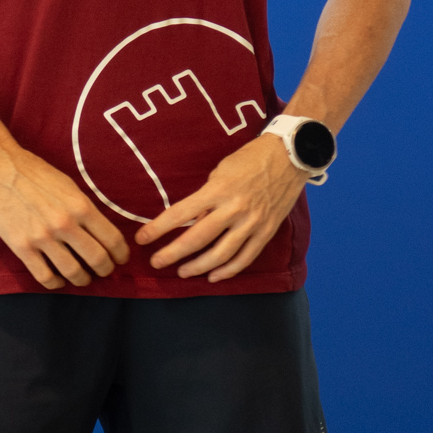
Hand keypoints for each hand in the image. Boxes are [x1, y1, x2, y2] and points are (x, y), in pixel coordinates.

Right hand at [0, 145, 129, 290]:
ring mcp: (43, 237)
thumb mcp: (69, 185)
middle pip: (97, 259)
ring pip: (73, 271)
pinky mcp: (22, 246)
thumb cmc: (35, 173)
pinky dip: (56, 283)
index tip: (120, 259)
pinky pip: (44, 276)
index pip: (112, 239)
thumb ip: (84, 208)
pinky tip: (58, 279)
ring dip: (82, 279)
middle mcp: (65, 223)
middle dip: (105, 269)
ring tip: (82, 278)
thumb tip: (100, 230)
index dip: (120, 254)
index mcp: (81, 206)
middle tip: (104, 271)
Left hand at [135, 133, 306, 281]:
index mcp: (218, 190)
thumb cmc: (250, 158)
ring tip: (182, 272)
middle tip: (157, 262)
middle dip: (172, 254)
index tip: (142, 239)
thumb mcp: (221, 170)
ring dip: (198, 267)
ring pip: (221, 254)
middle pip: (197, 239)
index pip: (180, 213)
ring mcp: (252, 223)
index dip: (158, 228)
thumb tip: (190, 219)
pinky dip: (228, 270)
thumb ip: (206, 196)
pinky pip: (246, 257)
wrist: (290, 156)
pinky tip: (213, 276)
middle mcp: (234, 209)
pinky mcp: (266, 231)